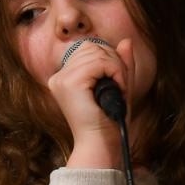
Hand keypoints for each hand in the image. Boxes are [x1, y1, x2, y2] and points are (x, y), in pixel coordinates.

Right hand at [50, 36, 136, 167]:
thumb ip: (121, 63)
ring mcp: (61, 80)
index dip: (108, 58)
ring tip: (118, 88)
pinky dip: (115, 71)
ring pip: (97, 52)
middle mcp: (58, 77)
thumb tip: (125, 41)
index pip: (88, 48)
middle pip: (92, 47)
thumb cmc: (108, 120)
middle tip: (120, 85)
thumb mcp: (118, 86)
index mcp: (65, 78)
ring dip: (116, 67)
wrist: (100, 143)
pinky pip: (99, 62)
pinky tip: (116, 88)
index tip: (116, 81)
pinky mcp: (69, 83)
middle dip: (113, 61)